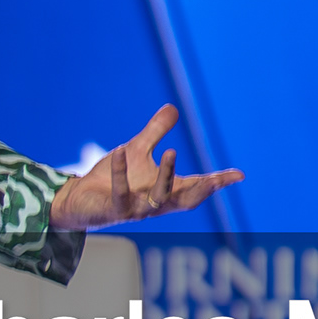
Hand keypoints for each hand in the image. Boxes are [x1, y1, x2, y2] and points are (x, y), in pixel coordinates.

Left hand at [50, 103, 242, 231]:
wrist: (78, 201)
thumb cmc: (109, 181)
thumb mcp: (136, 151)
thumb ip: (155, 133)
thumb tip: (172, 108)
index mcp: (165, 191)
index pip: (196, 187)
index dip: (217, 182)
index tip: (239, 175)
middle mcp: (154, 204)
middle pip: (185, 201)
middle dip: (203, 190)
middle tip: (218, 179)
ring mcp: (135, 210)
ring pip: (157, 199)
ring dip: (165, 176)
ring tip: (172, 151)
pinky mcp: (113, 210)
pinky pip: (120, 192)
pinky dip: (120, 172)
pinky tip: (119, 151)